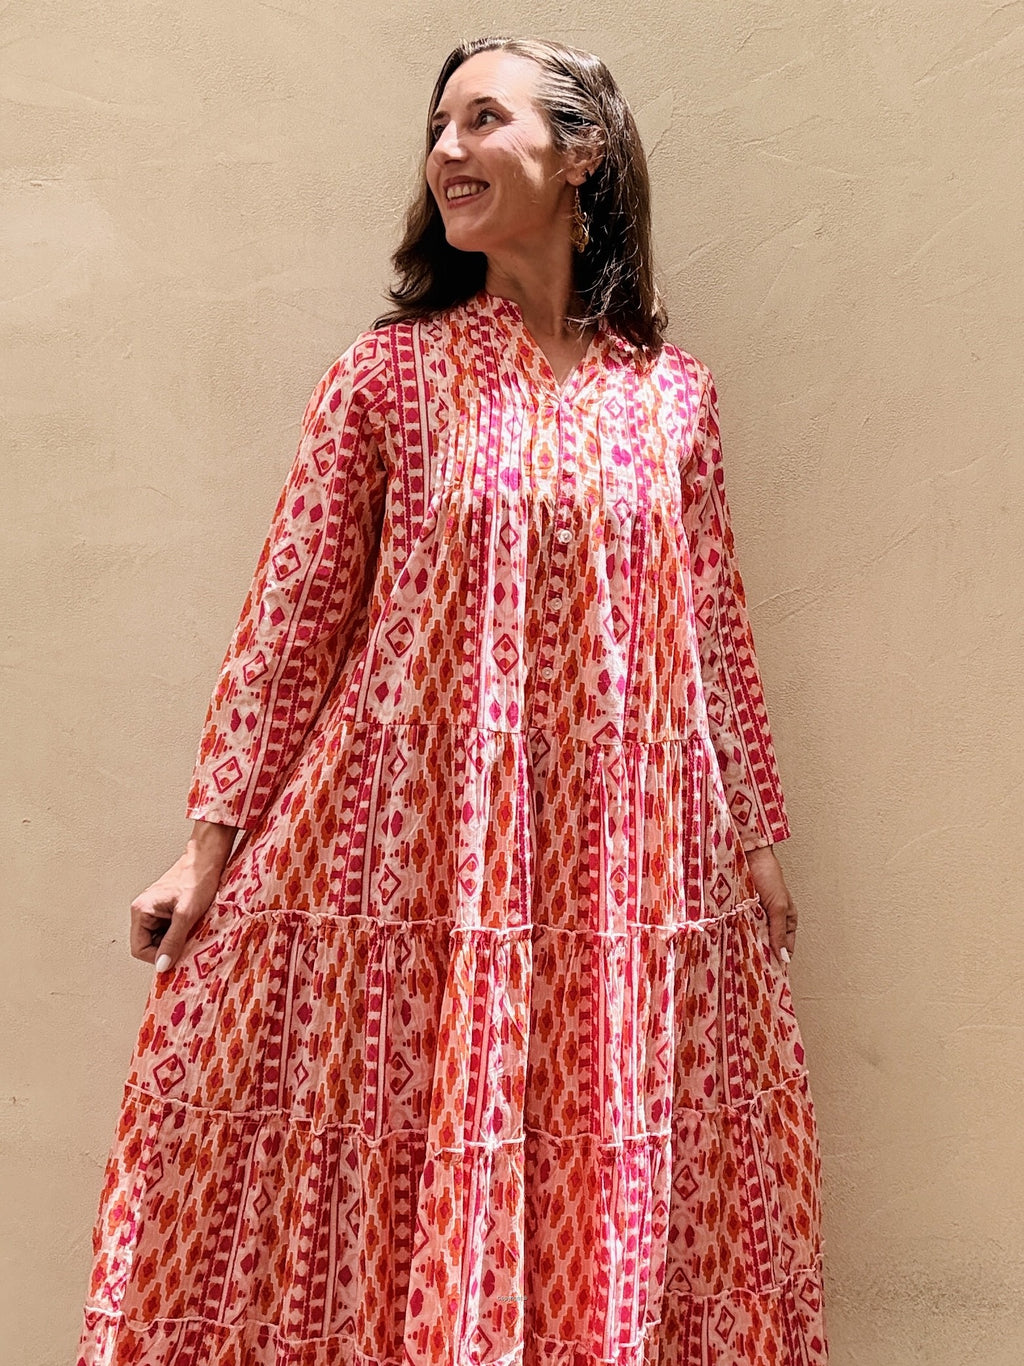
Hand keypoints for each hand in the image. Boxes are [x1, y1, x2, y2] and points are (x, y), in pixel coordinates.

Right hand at [129, 822, 235, 971]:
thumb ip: (173, 941)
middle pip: (149, 945)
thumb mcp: (186, 915)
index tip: (177, 956)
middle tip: (187, 941)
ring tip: (191, 929)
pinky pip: (169, 930)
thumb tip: (162, 965)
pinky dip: (181, 932)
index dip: (158, 957)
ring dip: (176, 940)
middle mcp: (143, 910)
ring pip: (161, 939)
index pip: (139, 949)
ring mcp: (155, 910)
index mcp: (141, 910)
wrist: (208, 859)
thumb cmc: (197, 879)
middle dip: (168, 948)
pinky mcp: (166, 909)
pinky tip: (192, 925)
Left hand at [744, 844, 796, 965]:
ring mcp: (753, 916)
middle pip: (766, 944)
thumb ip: (779, 932)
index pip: (784, 948)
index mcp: (786, 920)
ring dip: (745, 945)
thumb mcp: (778, 906)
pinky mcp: (738, 911)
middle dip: (759, 954)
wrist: (748, 854)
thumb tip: (783, 958)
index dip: (777, 960)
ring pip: (750, 937)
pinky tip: (728, 943)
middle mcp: (770, 921)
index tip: (769, 975)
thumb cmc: (770, 876)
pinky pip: (736, 927)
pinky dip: (733, 934)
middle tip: (751, 970)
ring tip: (739, 959)